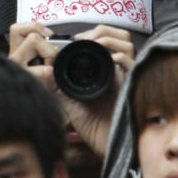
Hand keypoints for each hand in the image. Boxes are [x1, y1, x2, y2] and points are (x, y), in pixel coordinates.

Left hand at [8, 21, 130, 159]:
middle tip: (85, 39)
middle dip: (103, 31)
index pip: (108, 40)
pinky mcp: (132, 86)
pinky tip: (107, 60)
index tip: (76, 39)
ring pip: (128, 45)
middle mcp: (119, 71)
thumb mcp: (69, 101)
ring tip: (93, 45)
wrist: (103, 146)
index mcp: (106, 70)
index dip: (95, 33)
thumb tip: (46, 65)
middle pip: (121, 37)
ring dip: (109, 40)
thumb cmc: (91, 126)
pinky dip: (119, 57)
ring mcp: (127, 77)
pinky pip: (131, 65)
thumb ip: (58, 84)